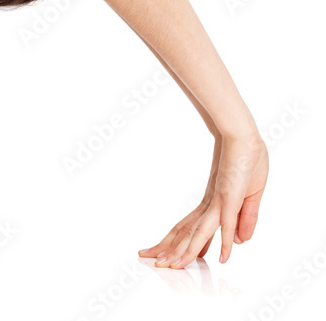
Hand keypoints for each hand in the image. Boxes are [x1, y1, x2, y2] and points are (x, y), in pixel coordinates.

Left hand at [138, 131, 268, 268]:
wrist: (243, 133)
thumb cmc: (246, 158)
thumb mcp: (250, 195)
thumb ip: (244, 218)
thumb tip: (240, 242)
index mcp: (212, 201)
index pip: (192, 227)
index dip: (183, 244)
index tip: (173, 260)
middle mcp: (210, 203)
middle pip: (185, 230)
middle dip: (169, 247)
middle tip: (151, 261)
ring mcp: (218, 200)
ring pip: (198, 231)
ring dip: (184, 251)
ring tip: (168, 266)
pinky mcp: (229, 196)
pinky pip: (226, 223)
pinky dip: (224, 241)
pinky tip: (222, 258)